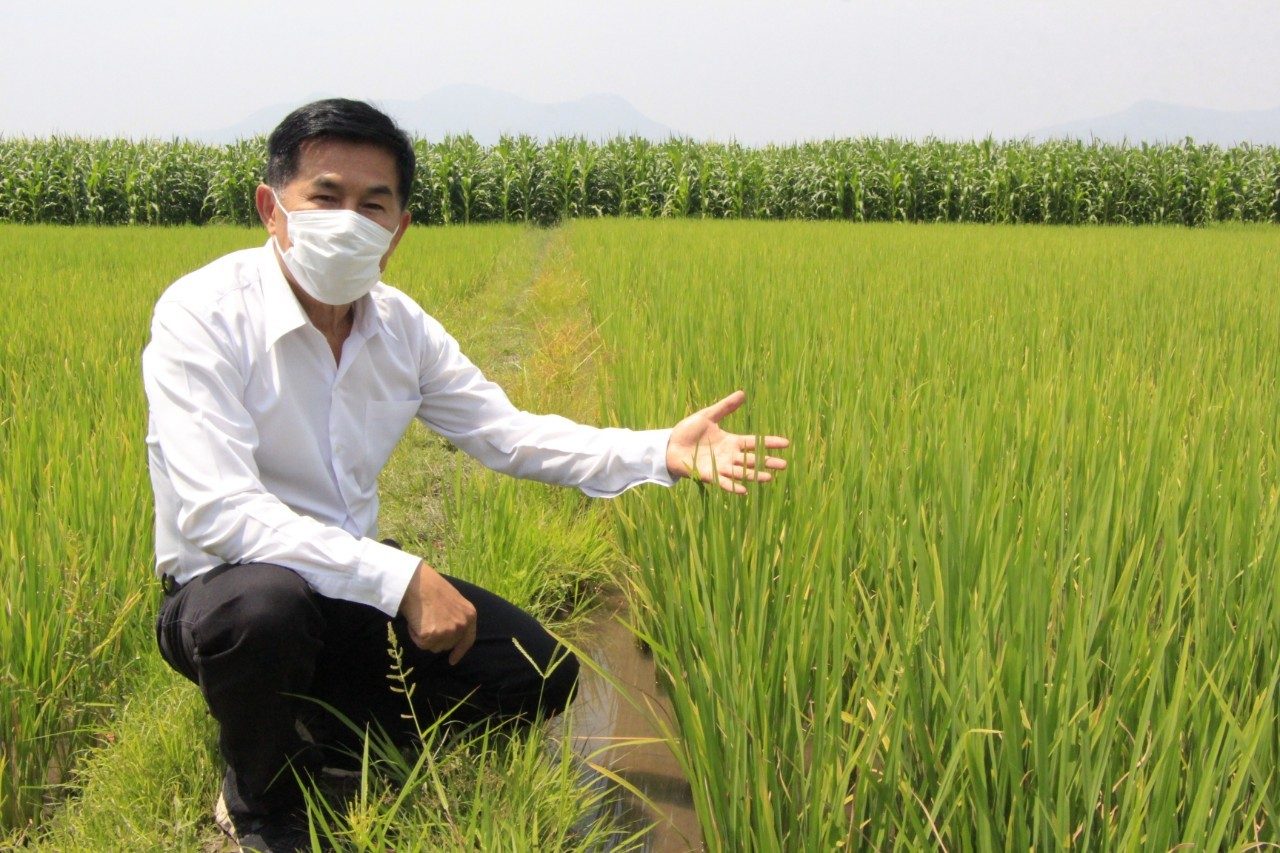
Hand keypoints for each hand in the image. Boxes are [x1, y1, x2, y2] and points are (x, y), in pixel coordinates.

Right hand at [398, 561, 476, 663]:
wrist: (416, 582)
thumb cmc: (431, 587)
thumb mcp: (454, 601)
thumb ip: (456, 618)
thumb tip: (450, 635)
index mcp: (470, 615)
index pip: (467, 640)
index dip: (459, 651)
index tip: (452, 661)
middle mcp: (461, 625)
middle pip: (447, 645)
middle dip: (436, 638)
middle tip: (427, 620)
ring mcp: (447, 631)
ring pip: (433, 647)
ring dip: (425, 637)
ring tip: (422, 617)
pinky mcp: (431, 636)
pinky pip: (420, 644)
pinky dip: (415, 635)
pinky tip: (415, 620)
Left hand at [665, 390, 789, 494]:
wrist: (669, 445)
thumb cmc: (687, 431)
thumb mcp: (708, 416)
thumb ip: (725, 407)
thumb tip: (742, 393)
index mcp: (731, 441)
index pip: (754, 442)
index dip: (769, 442)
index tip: (786, 443)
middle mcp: (729, 455)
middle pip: (752, 459)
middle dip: (768, 462)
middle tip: (784, 465)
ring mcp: (720, 466)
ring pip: (741, 472)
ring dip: (754, 475)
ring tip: (769, 478)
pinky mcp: (709, 475)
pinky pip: (723, 481)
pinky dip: (733, 486)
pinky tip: (744, 491)